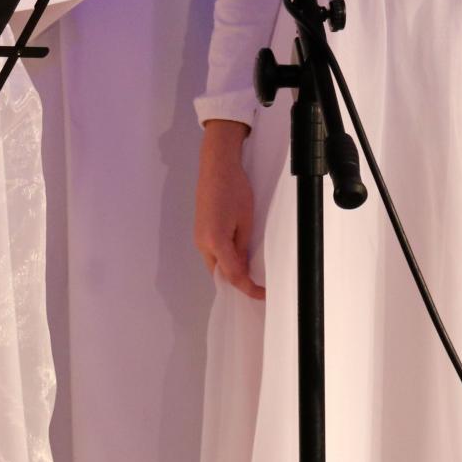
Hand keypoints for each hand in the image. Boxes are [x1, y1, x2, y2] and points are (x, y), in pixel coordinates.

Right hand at [194, 120, 263, 300]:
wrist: (217, 166)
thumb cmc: (235, 191)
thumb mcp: (246, 221)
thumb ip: (242, 248)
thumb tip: (242, 267)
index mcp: (215, 243)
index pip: (232, 276)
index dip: (248, 289)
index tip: (263, 295)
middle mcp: (202, 243)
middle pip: (219, 273)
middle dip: (237, 282)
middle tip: (258, 285)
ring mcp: (198, 237)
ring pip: (214, 263)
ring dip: (230, 269)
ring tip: (250, 272)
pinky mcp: (199, 230)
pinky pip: (212, 252)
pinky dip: (224, 258)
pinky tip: (237, 256)